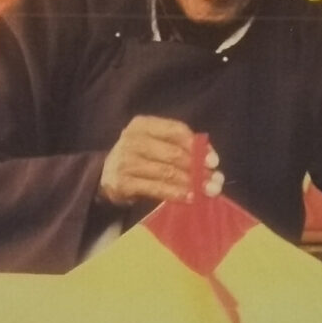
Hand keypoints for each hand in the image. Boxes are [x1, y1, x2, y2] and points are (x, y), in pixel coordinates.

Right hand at [99, 115, 223, 204]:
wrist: (107, 176)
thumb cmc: (141, 157)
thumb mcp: (156, 144)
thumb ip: (180, 147)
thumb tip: (211, 161)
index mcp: (143, 124)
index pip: (176, 130)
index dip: (197, 146)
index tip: (214, 161)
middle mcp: (132, 139)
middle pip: (173, 153)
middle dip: (197, 168)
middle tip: (214, 181)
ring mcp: (125, 161)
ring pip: (166, 172)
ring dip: (189, 183)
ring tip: (205, 191)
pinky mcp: (122, 183)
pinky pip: (155, 188)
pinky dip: (174, 193)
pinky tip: (188, 198)